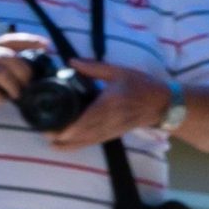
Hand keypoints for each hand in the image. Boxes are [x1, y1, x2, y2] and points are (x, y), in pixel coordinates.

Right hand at [0, 32, 48, 106]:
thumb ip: (4, 59)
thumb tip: (34, 70)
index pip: (12, 39)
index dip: (31, 41)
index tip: (46, 45)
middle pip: (14, 61)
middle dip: (25, 76)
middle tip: (26, 86)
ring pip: (5, 76)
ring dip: (14, 89)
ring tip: (14, 95)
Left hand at [49, 62, 173, 148]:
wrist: (164, 104)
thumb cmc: (143, 86)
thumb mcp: (120, 72)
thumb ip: (94, 67)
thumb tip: (70, 61)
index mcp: (110, 103)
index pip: (87, 119)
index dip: (70, 128)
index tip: (53, 130)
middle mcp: (110, 120)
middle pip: (83, 133)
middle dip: (63, 137)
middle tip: (43, 134)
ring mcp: (112, 129)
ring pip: (87, 140)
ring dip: (69, 144)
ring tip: (51, 144)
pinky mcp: (114, 134)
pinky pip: (94, 142)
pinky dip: (79, 145)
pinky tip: (65, 146)